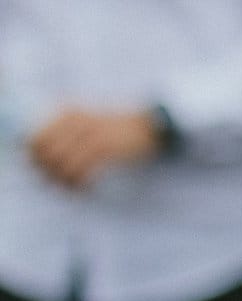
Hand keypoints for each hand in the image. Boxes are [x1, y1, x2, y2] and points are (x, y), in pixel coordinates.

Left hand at [28, 107, 162, 187]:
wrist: (150, 126)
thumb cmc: (114, 129)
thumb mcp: (85, 121)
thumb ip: (60, 133)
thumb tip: (33, 156)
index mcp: (68, 112)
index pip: (35, 137)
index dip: (33, 157)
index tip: (40, 170)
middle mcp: (76, 120)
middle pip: (45, 152)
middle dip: (46, 171)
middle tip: (54, 182)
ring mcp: (91, 132)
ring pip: (61, 162)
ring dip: (62, 180)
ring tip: (70, 187)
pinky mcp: (106, 146)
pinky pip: (81, 169)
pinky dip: (79, 182)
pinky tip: (85, 187)